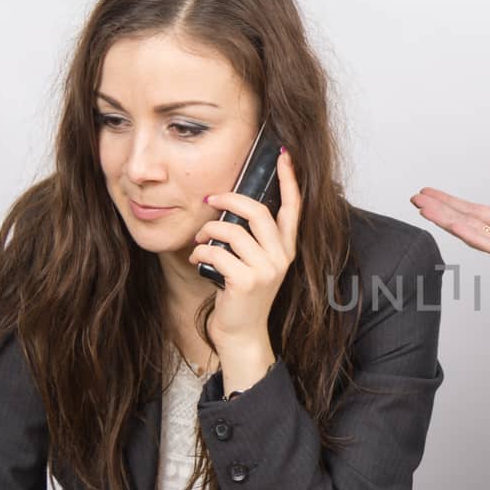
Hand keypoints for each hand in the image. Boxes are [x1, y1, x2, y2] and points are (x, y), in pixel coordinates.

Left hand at [190, 148, 300, 389]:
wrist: (242, 333)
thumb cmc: (243, 295)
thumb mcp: (255, 262)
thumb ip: (252, 237)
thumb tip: (231, 205)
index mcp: (286, 248)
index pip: (293, 207)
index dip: (288, 179)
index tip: (283, 156)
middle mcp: (281, 257)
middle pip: (257, 211)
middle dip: (229, 200)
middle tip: (210, 200)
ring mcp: (266, 270)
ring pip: (232, 231)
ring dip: (208, 231)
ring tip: (199, 240)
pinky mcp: (245, 282)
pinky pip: (216, 252)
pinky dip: (200, 252)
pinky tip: (196, 258)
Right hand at [411, 163, 489, 332]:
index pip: (474, 210)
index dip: (450, 202)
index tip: (427, 193)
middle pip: (466, 220)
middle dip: (440, 210)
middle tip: (415, 198)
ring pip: (472, 233)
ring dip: (448, 221)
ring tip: (424, 208)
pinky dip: (473, 235)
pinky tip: (456, 226)